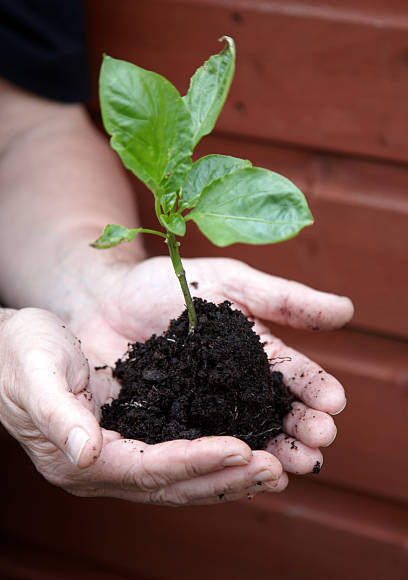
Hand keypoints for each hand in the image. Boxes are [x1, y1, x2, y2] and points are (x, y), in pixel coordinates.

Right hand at [0, 307, 286, 504]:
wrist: (13, 347)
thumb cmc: (20, 352)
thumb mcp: (36, 373)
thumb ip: (60, 415)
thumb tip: (86, 454)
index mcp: (80, 456)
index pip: (148, 469)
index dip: (195, 461)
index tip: (241, 449)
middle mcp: (104, 465)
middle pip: (173, 483)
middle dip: (226, 477)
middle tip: (277, 467)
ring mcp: (120, 454)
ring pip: (182, 477)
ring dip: (229, 475)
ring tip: (276, 466)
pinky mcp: (133, 436)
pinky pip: (180, 455)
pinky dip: (214, 457)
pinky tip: (247, 448)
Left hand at [69, 256, 352, 484]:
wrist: (104, 297)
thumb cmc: (167, 284)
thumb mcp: (229, 282)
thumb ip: (283, 299)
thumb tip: (347, 310)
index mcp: (253, 354)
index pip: (292, 375)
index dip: (314, 389)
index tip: (334, 403)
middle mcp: (233, 388)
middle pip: (274, 414)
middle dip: (300, 429)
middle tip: (319, 444)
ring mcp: (203, 409)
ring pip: (243, 437)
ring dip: (271, 453)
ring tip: (292, 468)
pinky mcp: (168, 426)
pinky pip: (198, 446)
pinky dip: (221, 461)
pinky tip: (239, 474)